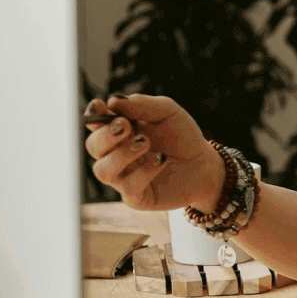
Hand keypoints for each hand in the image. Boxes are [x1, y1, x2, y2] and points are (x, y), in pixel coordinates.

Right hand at [83, 93, 221, 212]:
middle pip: (93, 146)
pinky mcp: (136, 196)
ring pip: (103, 170)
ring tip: (146, 143)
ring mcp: (123, 177)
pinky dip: (144, 171)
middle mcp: (116, 154)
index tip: (100, 106)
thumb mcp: (167, 112)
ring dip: (122, 155)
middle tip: (126, 126)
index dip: (93, 114)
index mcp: (119, 131)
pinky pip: (128, 187)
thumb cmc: (182, 136)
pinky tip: (161, 159)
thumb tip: (113, 101)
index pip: (95, 123)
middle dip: (105, 135)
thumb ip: (142, 104)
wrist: (204, 163)